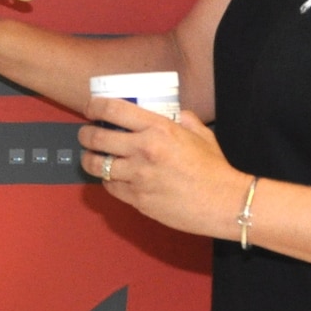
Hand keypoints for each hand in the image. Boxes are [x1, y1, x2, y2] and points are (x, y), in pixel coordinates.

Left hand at [77, 96, 248, 239]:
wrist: (225, 203)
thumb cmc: (215, 169)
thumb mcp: (202, 135)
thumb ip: (186, 120)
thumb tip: (177, 113)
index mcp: (158, 129)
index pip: (113, 110)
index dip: (94, 107)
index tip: (90, 108)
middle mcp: (144, 150)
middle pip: (96, 138)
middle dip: (85, 134)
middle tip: (86, 134)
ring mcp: (138, 177)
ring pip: (97, 165)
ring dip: (90, 159)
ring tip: (92, 157)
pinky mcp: (137, 199)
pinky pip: (110, 187)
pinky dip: (108, 181)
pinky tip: (112, 177)